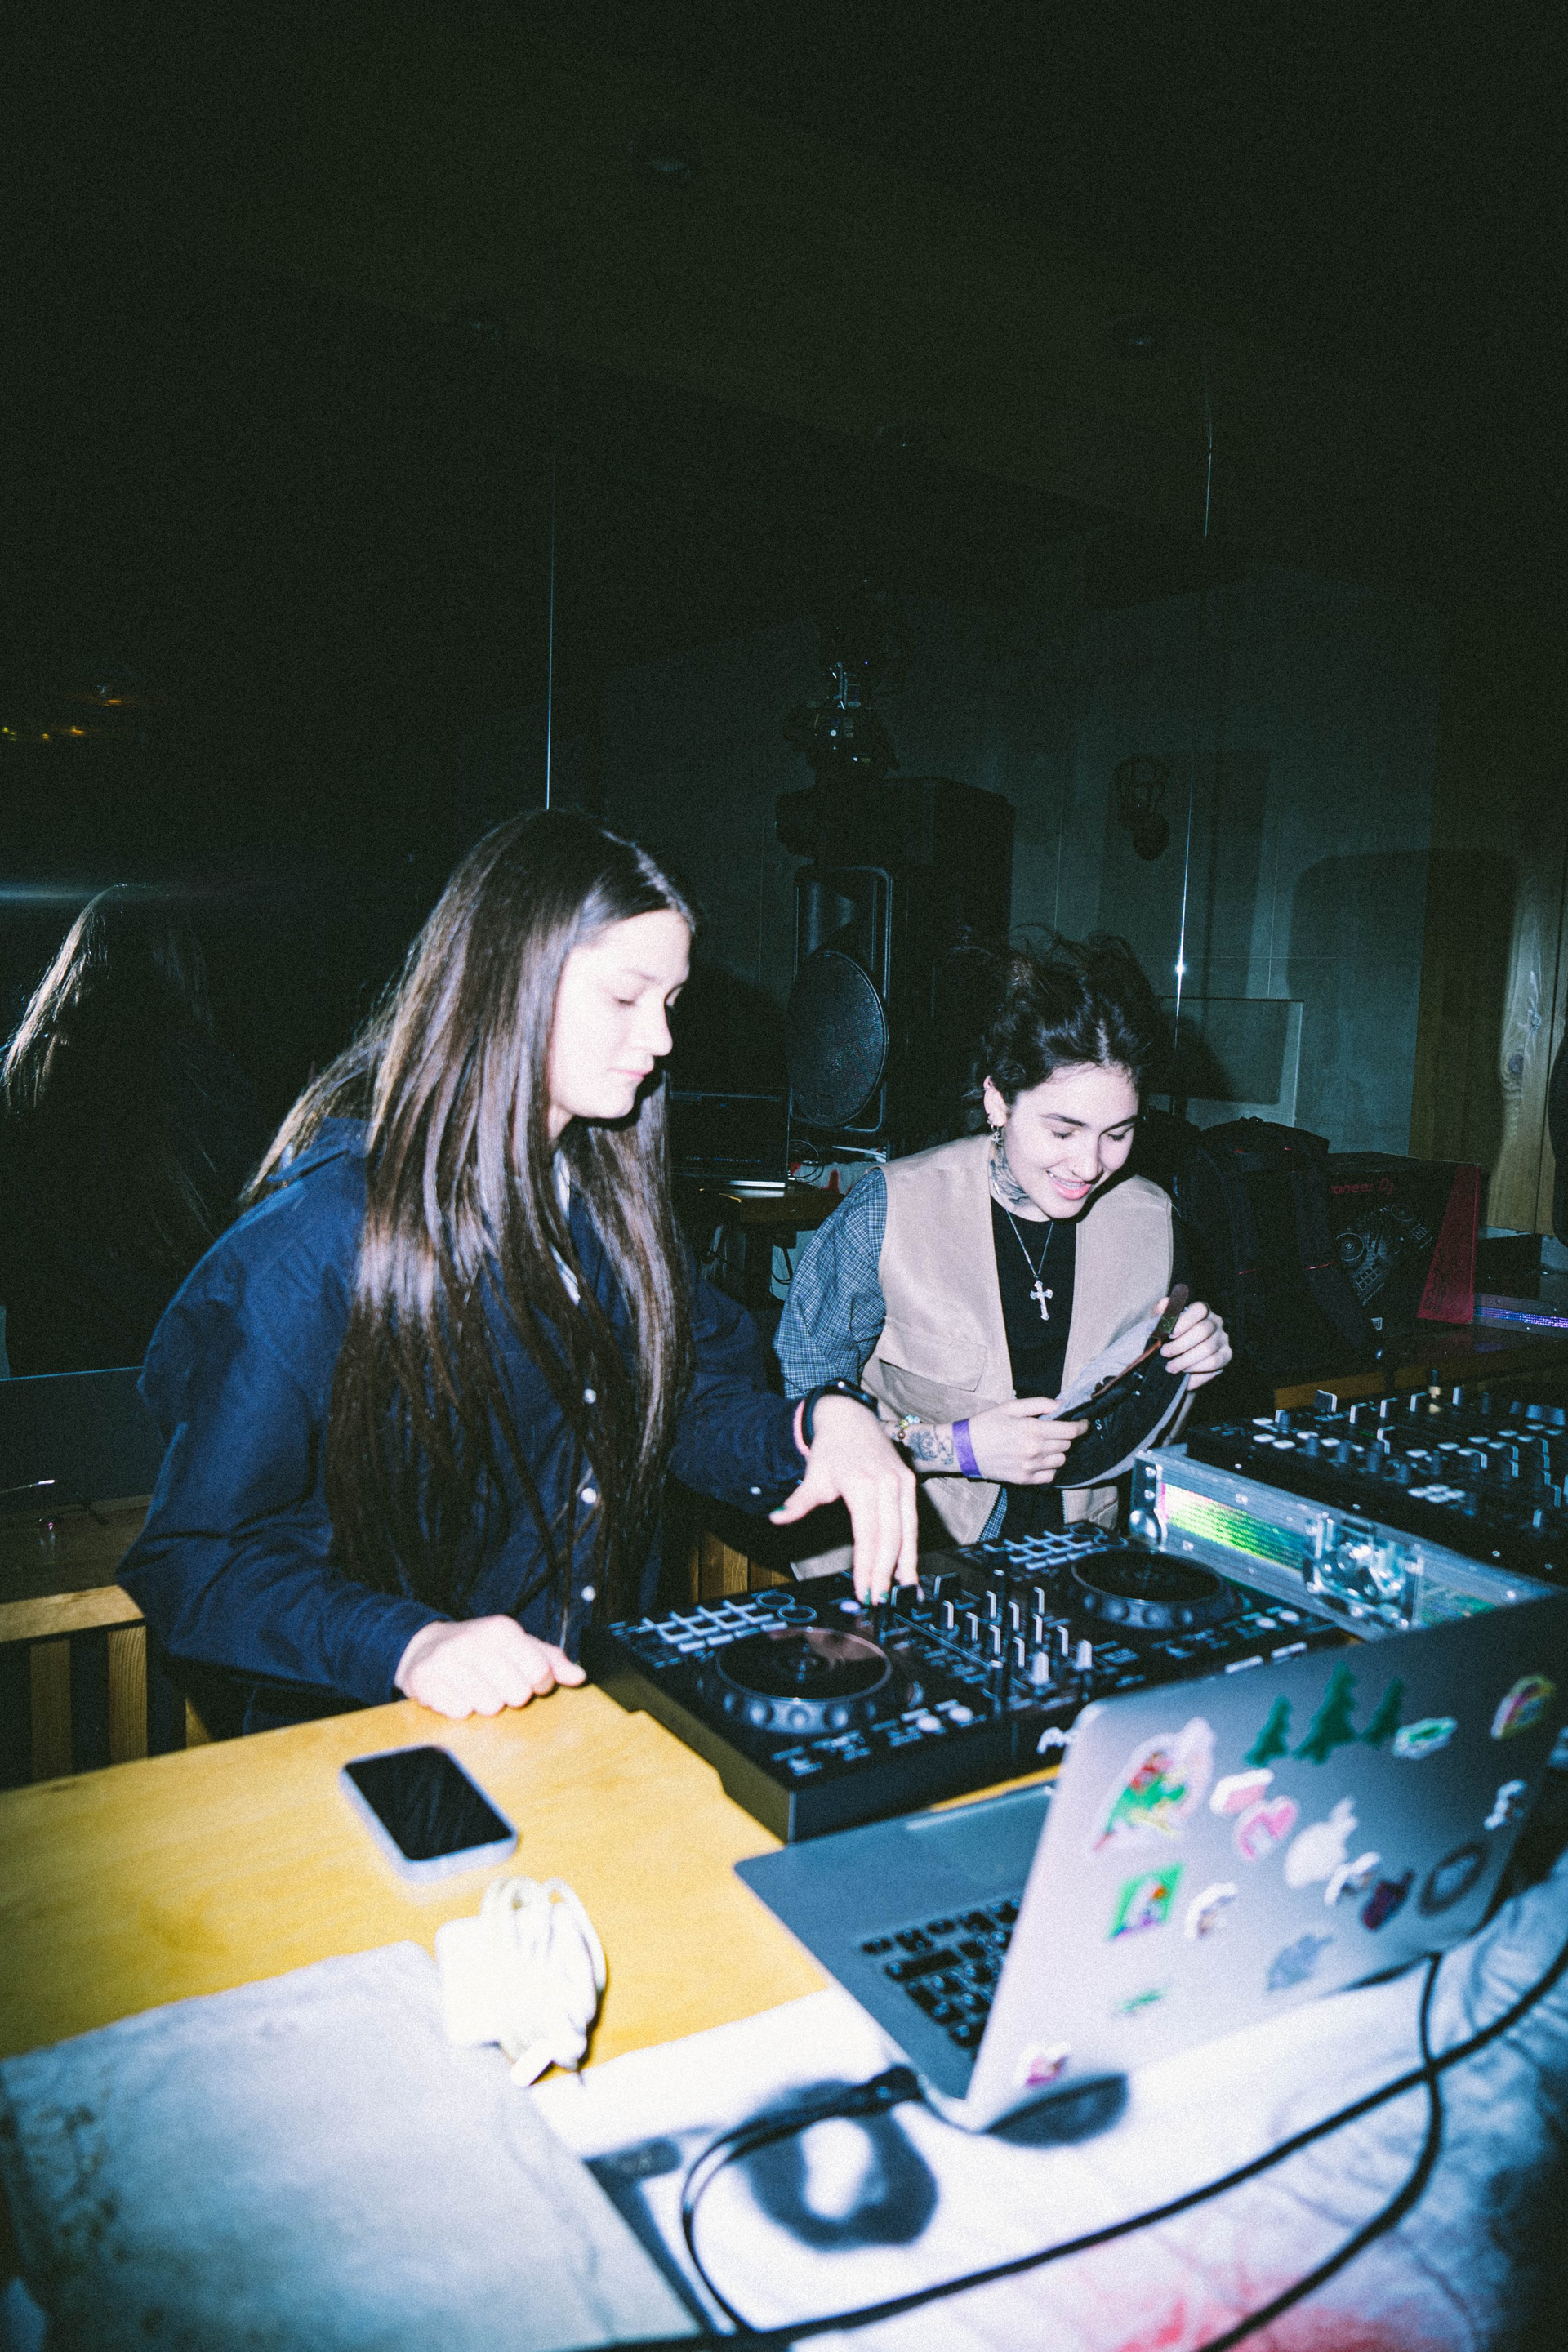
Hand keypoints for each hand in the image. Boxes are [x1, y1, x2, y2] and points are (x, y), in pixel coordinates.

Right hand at [394, 1616, 585, 1718]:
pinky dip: (460, 1707)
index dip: (539, 1684)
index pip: (540, 1674)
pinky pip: (460, 1712)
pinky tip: (456, 1691)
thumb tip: (579, 1676)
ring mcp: (447, 1659)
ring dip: (485, 1703)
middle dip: (510, 1695)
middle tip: (497, 1682)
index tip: (527, 1677)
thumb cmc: (481, 1648)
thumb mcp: (518, 1645)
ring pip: (489, 1707)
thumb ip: (551, 1660)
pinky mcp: (425, 1680)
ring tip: (475, 1686)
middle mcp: (474, 1640)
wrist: (427, 1646)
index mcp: (502, 1629)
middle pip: (516, 1695)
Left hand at [771, 1396, 918, 1603]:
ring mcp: (902, 1482)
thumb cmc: (831, 1451)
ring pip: (907, 1530)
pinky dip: (911, 1546)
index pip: (867, 1532)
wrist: (850, 1419)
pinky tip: (909, 1568)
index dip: (866, 1563)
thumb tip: (776, 1518)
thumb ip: (798, 1502)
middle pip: (889, 1535)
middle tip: (878, 1598)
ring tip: (902, 1591)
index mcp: (861, 1482)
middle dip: (884, 1570)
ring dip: (904, 1563)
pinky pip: (912, 1520)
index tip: (862, 1588)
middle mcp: (887, 1482)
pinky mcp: (910, 1483)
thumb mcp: (813, 1476)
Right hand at [965, 1399, 1088, 1484]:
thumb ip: (1039, 1404)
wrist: (964, 1448)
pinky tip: (1039, 1458)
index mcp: (1032, 1430)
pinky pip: (1050, 1476)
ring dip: (1058, 1451)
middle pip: (1067, 1445)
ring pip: (1061, 1460)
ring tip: (1044, 1444)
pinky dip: (1049, 1467)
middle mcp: (1034, 1451)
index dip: (1081, 1426)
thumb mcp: (1011, 1406)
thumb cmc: (986, 1424)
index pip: (1070, 1431)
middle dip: (1065, 1436)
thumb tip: (1062, 1405)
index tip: (1083, 1423)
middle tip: (1054, 1430)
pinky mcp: (1024, 1479)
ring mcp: (1030, 1467)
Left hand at [1160, 1295, 1231, 1389]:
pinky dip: (1196, 1368)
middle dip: (1180, 1344)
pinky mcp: (1226, 1355)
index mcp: (1202, 1309)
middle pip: (1203, 1330)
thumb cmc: (1169, 1336)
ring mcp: (1223, 1338)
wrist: (1177, 1356)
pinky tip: (1184, 1370)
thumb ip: (1161, 1311)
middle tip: (1164, 1353)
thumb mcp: (1161, 1322)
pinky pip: (1214, 1362)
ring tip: (1170, 1366)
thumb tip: (1165, 1303)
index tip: (1169, 1334)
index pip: (1200, 1309)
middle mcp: (1216, 1321)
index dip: (1184, 1321)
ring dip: (1185, 1359)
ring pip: (1207, 1348)